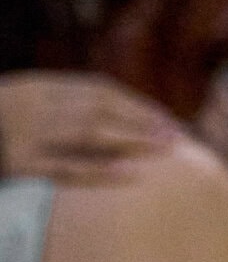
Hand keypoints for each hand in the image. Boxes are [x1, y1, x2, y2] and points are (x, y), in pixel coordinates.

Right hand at [0, 72, 178, 184]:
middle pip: (99, 107)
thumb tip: (106, 118)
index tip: (164, 119)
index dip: (133, 105)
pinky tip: (128, 173)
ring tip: (166, 149)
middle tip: (177, 135)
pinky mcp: (16, 165)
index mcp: (36, 87)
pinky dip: (98, 168)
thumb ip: (55, 108)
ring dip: (131, 138)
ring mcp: (25, 133)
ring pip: (88, 131)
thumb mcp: (21, 107)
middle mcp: (34, 103)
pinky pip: (63, 166)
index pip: (96, 90)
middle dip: (141, 120)